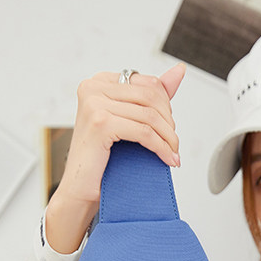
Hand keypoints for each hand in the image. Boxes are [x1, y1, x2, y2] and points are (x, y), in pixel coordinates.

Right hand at [46, 63, 185, 251]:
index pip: (148, 83)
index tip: (168, 129)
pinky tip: (168, 160)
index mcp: (99, 82)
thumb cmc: (103, 159)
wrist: (81, 189)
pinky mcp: (100, 122)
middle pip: (151, 97)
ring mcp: (94, 103)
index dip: (165, 107)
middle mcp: (93, 87)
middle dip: (169, 123)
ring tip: (173, 154)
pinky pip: (144, 132)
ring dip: (168, 138)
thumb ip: (152, 96)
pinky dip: (161, 147)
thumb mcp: (129, 121)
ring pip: (150, 115)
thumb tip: (179, 71)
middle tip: (173, 144)